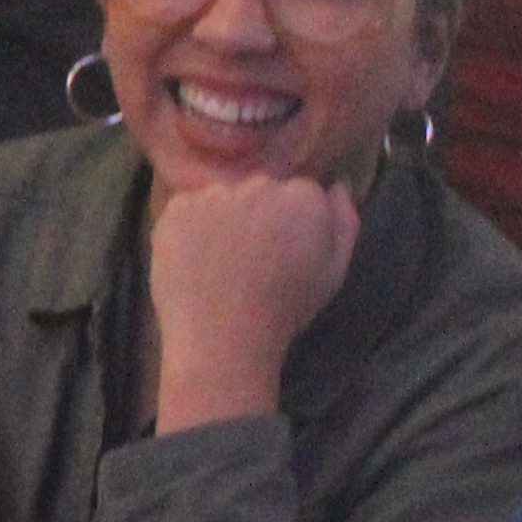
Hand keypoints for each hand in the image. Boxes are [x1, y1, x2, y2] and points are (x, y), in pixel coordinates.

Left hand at [149, 172, 360, 431]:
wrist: (223, 337)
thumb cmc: (284, 310)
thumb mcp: (333, 272)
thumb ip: (343, 222)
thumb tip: (338, 184)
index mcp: (304, 197)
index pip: (300, 192)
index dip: (291, 223)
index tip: (283, 252)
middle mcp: (260, 184)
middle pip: (260, 189)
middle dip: (258, 213)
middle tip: (249, 259)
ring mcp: (215, 194)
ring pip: (222, 196)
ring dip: (222, 217)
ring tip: (219, 263)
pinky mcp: (178, 206)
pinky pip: (187, 207)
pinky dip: (189, 227)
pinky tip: (194, 259)